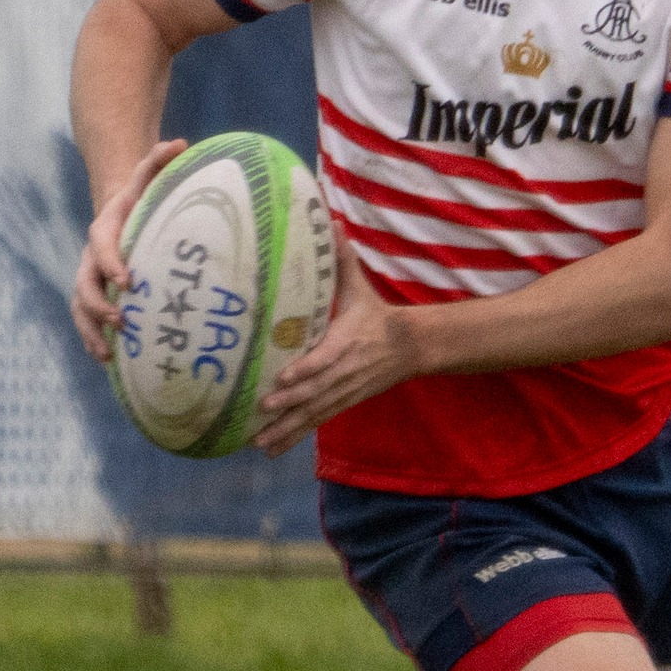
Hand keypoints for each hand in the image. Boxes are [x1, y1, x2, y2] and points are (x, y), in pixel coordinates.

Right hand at [69, 138, 187, 361]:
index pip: (101, 247)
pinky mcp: (97, 297)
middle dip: (99, 305)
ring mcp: (91, 280)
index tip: (128, 282)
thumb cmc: (141, 198)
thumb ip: (158, 160)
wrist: (121, 211)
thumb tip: (180, 143)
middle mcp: (91, 258)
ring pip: (80, 308)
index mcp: (105, 230)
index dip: (111, 264)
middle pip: (84, 284)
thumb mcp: (147, 178)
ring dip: (92, 330)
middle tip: (122, 320)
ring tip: (108, 352)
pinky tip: (109, 361)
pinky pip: (88, 321)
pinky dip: (94, 340)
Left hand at [255, 235, 420, 455]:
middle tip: (263, 411)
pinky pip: (316, 422)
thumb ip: (342, 259)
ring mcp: (343, 391)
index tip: (283, 379)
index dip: (305, 370)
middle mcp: (344, 372)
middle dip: (290, 404)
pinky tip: (272, 449)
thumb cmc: (375, 314)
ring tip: (260, 442)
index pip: (326, 359)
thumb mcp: (360, 287)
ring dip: (288, 429)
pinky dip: (294, 437)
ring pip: (314, 413)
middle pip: (316, 391)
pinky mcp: (341, 403)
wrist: (409, 347)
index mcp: (347, 342)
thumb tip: (330, 221)